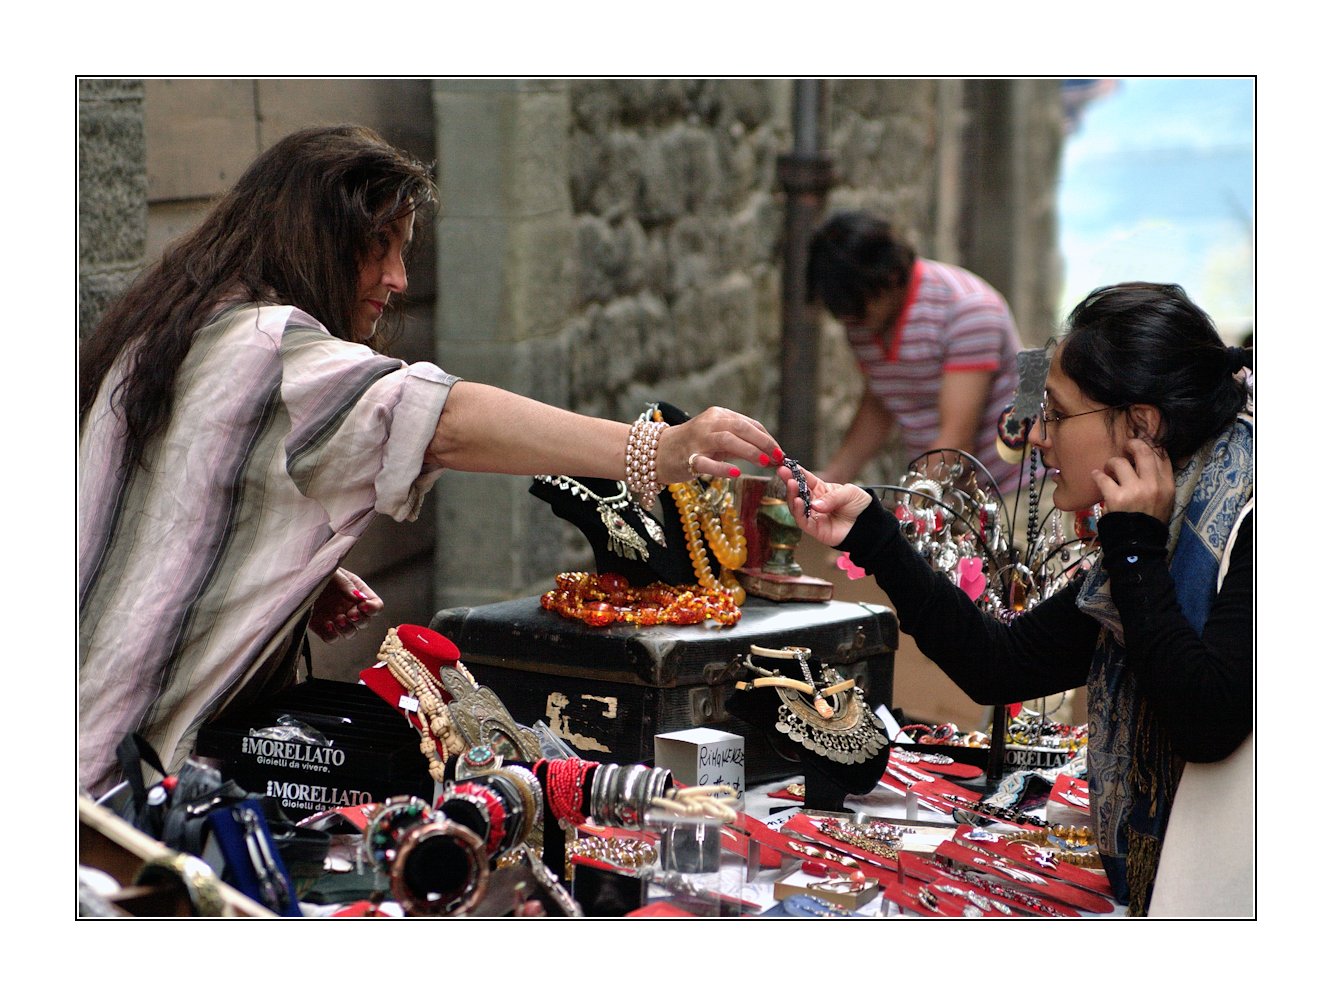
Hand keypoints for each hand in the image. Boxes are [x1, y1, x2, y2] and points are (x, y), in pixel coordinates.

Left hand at [310, 568, 383, 641]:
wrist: (296, 577)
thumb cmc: (317, 570)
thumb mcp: (335, 573)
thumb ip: (348, 586)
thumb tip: (362, 598)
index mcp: (358, 592)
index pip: (376, 605)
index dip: (373, 608)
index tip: (362, 605)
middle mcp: (350, 607)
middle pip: (366, 622)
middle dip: (361, 619)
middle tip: (350, 613)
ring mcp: (336, 619)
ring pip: (351, 633)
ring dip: (348, 629)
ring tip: (338, 619)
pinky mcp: (322, 627)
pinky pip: (332, 638)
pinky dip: (332, 635)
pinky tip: (327, 624)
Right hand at [657, 407, 783, 481]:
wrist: (657, 453)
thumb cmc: (693, 446)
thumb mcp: (717, 439)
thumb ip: (740, 443)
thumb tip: (769, 454)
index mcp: (718, 415)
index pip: (749, 423)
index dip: (766, 438)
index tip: (779, 452)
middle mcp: (709, 423)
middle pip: (741, 427)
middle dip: (763, 442)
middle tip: (778, 457)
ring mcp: (698, 439)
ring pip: (728, 440)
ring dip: (749, 451)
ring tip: (764, 462)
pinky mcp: (688, 458)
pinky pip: (707, 463)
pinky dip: (723, 468)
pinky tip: (737, 473)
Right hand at [775, 464, 872, 546]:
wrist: (867, 524)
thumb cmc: (858, 505)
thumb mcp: (848, 493)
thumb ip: (832, 497)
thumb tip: (814, 505)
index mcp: (820, 489)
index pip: (805, 479)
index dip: (795, 472)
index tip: (785, 465)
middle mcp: (813, 502)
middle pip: (797, 492)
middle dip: (790, 482)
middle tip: (783, 473)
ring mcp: (813, 515)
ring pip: (796, 506)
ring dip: (791, 495)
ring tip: (791, 485)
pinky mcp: (814, 529)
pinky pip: (802, 521)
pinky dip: (798, 512)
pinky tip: (797, 502)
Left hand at [1091, 438, 1175, 523]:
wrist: (1139, 544)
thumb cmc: (1149, 522)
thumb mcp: (1165, 502)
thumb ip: (1159, 482)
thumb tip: (1147, 461)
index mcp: (1167, 486)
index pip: (1162, 456)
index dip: (1151, 445)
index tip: (1142, 442)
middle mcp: (1153, 485)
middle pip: (1143, 451)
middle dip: (1132, 444)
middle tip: (1125, 446)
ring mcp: (1135, 490)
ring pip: (1120, 462)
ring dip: (1111, 463)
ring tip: (1108, 470)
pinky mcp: (1117, 497)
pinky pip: (1103, 478)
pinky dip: (1097, 475)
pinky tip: (1096, 476)